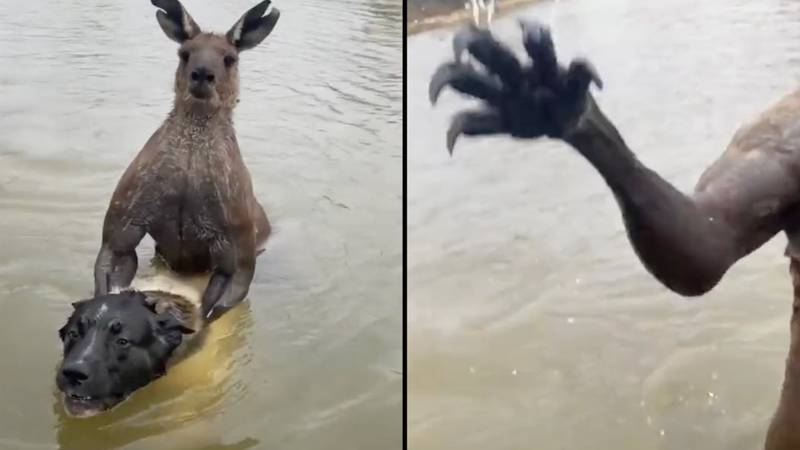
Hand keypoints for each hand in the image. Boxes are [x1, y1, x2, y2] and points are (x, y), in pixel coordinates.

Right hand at [429, 21, 602, 152]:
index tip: (494, 40)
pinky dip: (457, 133)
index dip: (491, 40)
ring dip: (446, 83)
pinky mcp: (499, 122)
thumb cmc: (574, 99)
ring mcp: (501, 99)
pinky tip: (451, 145)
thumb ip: (581, 75)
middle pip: (481, 54)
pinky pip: (473, 125)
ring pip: (467, 84)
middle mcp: (509, 77)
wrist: (576, 122)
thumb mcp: (580, 87)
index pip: (509, 43)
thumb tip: (580, 63)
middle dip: (467, 48)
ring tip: (435, 96)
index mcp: (527, 66)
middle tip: (460, 54)